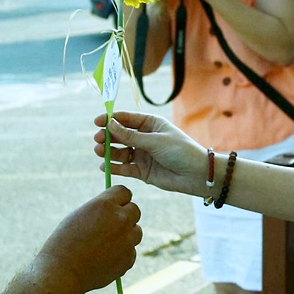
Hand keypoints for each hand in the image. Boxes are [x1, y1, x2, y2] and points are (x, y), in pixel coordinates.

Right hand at [38, 185, 141, 293]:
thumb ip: (102, 209)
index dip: (119, 199)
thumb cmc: (64, 242)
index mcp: (105, 204)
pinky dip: (122, 253)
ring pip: (136, 231)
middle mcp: (120, 219)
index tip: (113, 205)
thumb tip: (118, 207)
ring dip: (126, 235)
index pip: (124, 192)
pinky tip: (104, 258)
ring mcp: (127, 240)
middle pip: (135, 210)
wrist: (63, 272)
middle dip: (125, 215)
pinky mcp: (129, 258)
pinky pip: (131, 251)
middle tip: (110, 225)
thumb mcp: (80, 215)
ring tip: (105, 243)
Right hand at [95, 111, 210, 197]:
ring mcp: (142, 155)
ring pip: (120, 152)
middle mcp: (144, 138)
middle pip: (120, 135)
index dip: (111, 119)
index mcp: (150, 124)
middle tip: (97, 139)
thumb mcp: (155, 141)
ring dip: (108, 152)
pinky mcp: (142, 171)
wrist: (197, 174)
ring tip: (99, 152)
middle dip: (107, 137)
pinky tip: (104, 167)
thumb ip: (131, 136)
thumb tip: (110, 125)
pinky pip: (125, 168)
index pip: (126, 119)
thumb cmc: (180, 151)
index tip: (97, 122)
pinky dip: (114, 167)